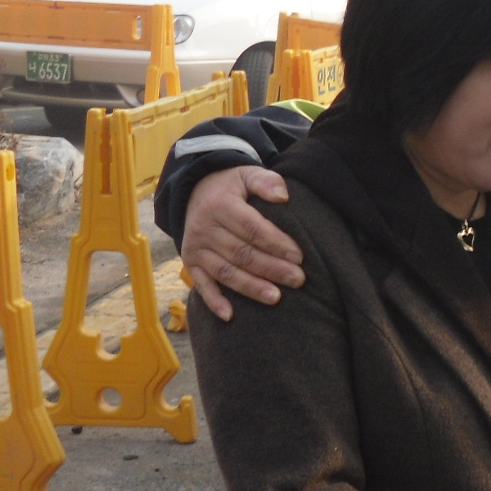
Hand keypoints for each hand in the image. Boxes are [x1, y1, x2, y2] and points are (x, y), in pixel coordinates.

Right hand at [185, 165, 305, 319]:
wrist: (194, 191)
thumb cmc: (231, 186)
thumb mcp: (247, 174)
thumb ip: (266, 181)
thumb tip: (283, 196)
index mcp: (221, 206)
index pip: (252, 229)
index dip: (276, 243)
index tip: (299, 256)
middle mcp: (204, 229)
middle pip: (242, 253)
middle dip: (272, 269)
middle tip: (298, 279)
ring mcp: (196, 248)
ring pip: (226, 272)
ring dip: (251, 287)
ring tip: (276, 298)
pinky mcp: (190, 263)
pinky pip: (201, 285)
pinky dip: (214, 301)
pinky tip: (230, 316)